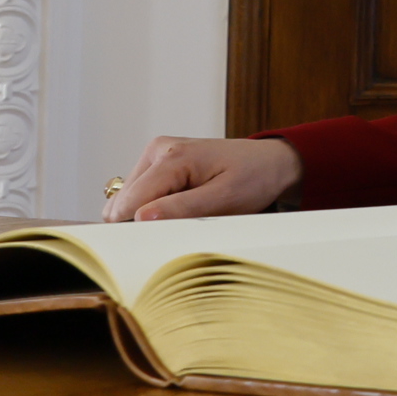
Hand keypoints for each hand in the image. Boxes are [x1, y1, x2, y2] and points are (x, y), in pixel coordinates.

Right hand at [103, 135, 302, 221]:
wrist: (270, 162)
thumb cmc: (253, 177)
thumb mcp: (224, 199)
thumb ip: (182, 209)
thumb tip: (142, 219)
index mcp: (172, 156)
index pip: (130, 202)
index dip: (137, 228)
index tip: (152, 245)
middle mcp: (159, 150)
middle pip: (125, 201)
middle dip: (144, 221)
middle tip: (180, 227)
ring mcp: (157, 154)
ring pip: (129, 199)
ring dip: (150, 214)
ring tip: (187, 212)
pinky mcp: (159, 163)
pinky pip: (141, 194)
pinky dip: (155, 207)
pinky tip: (181, 207)